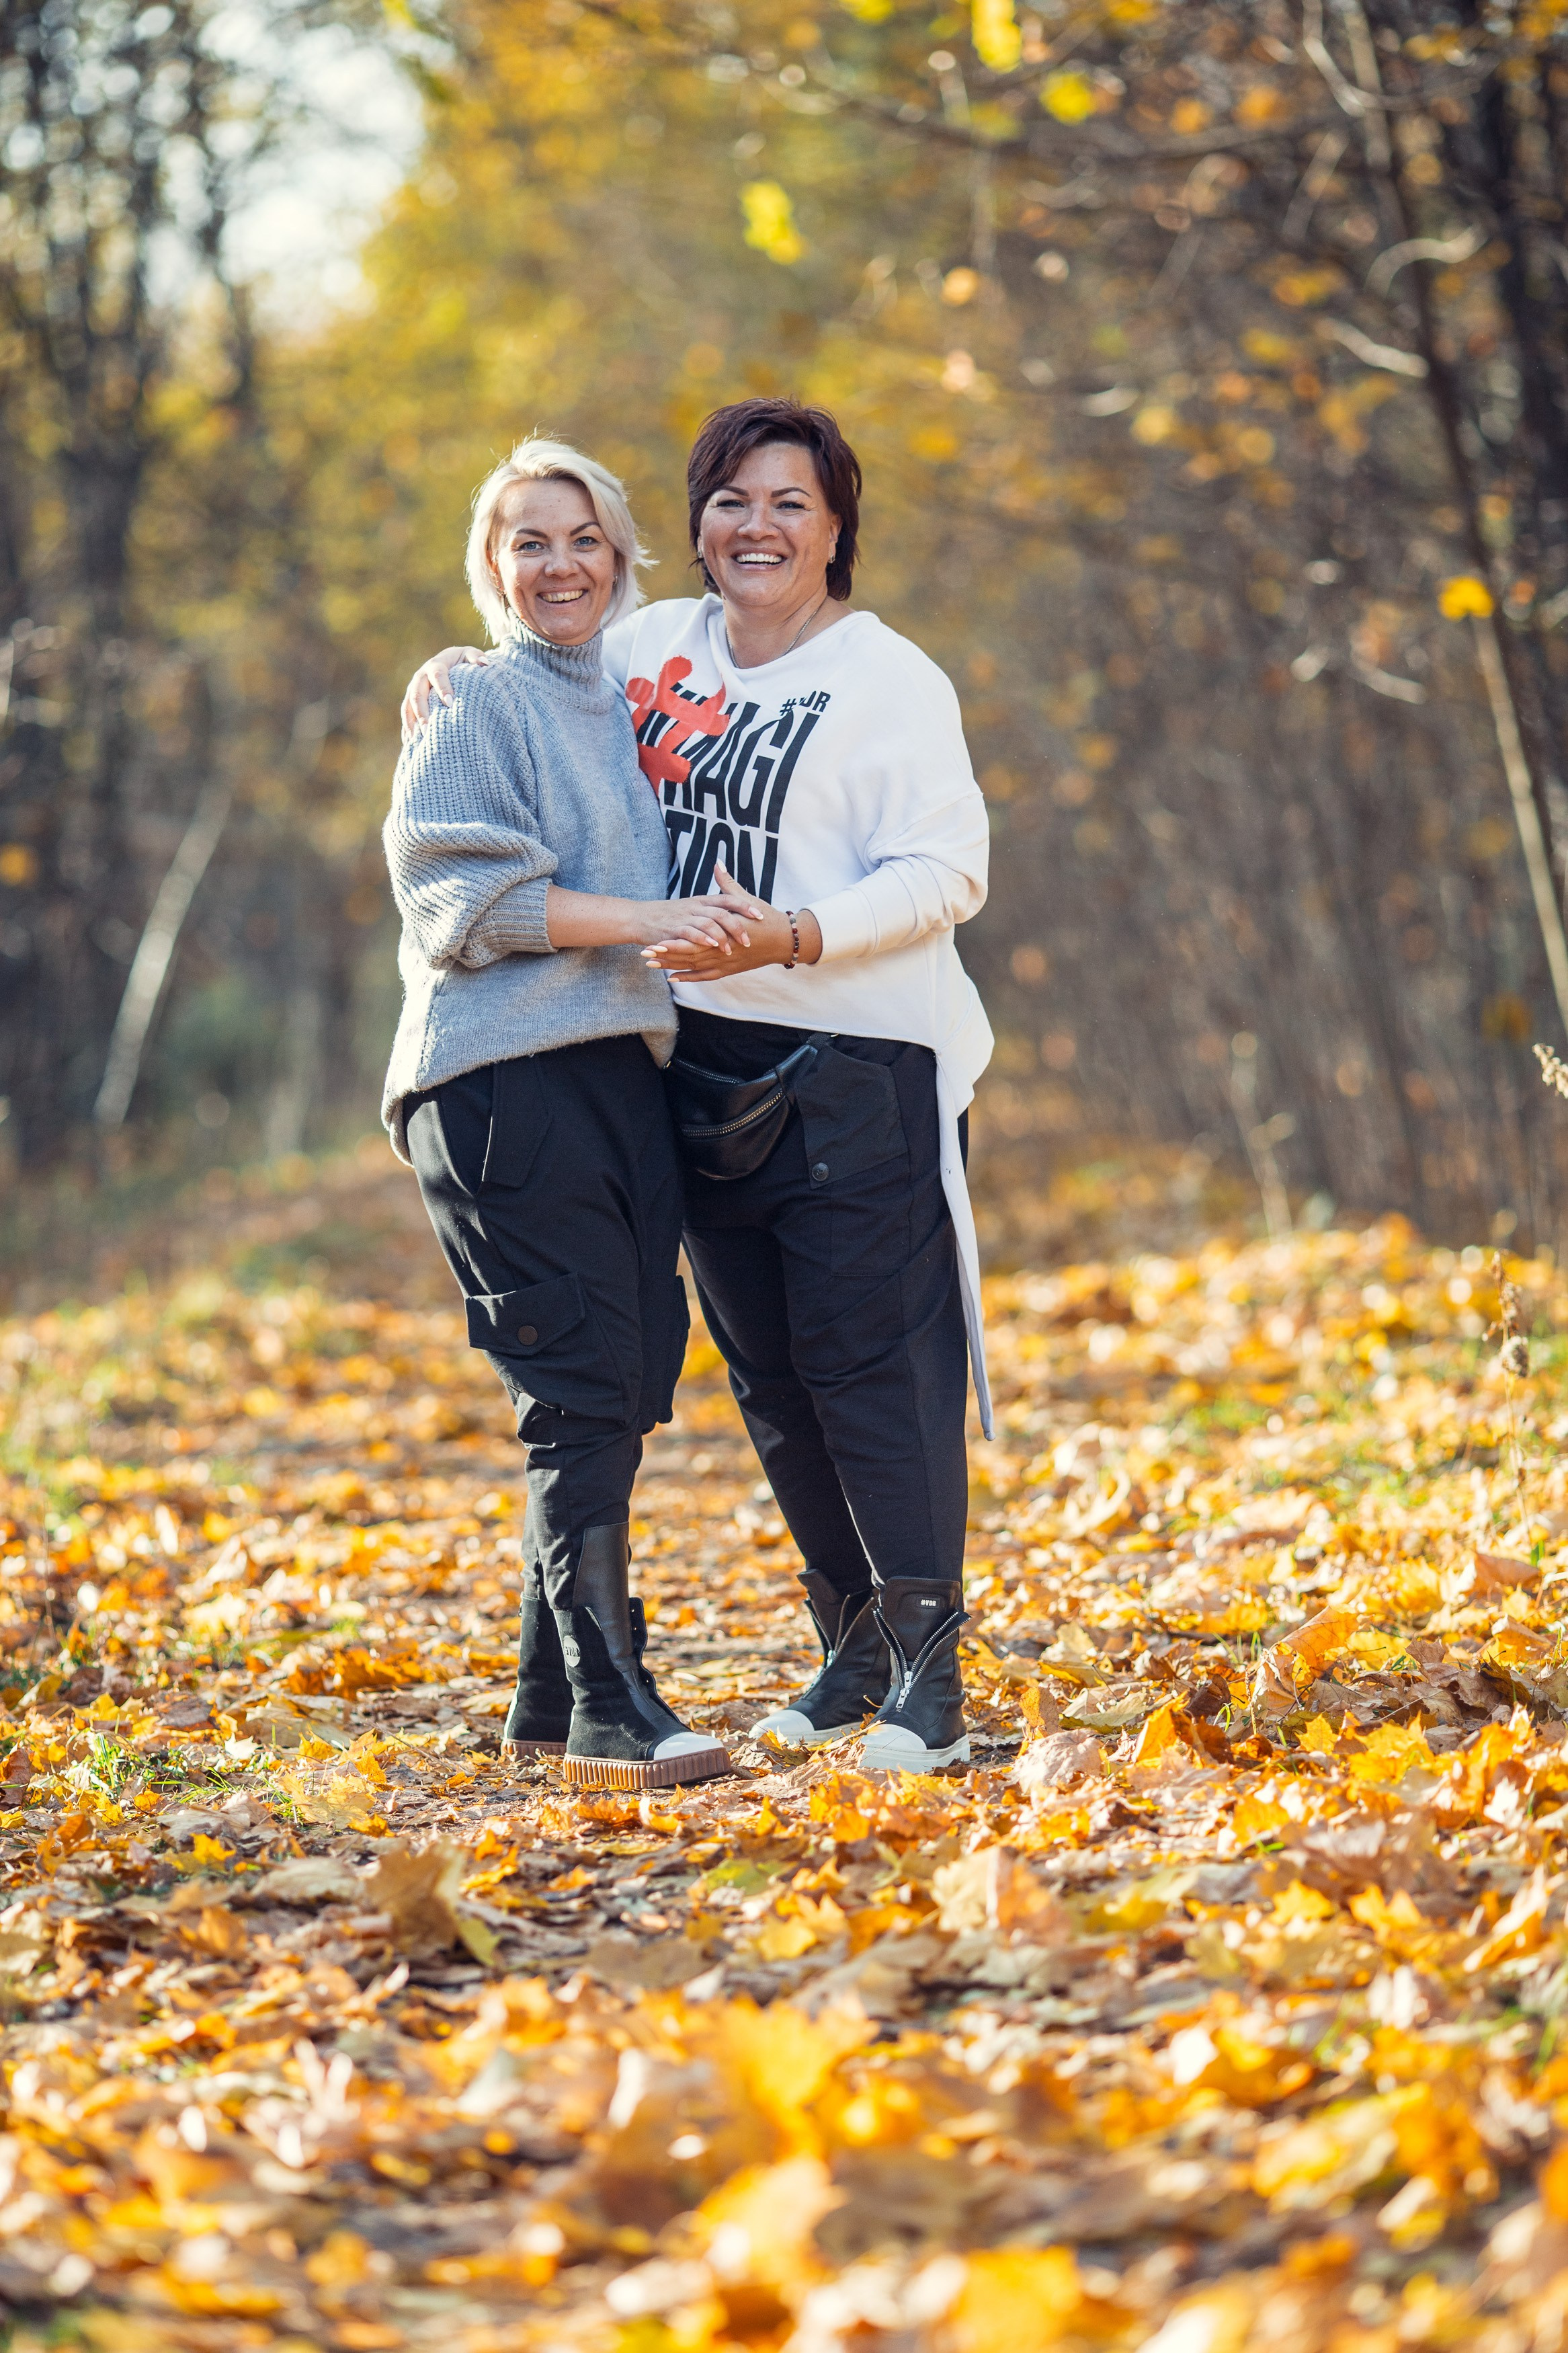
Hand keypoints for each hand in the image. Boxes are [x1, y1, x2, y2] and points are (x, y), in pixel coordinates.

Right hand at [400, 645, 488, 734]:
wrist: (447, 662)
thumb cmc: (462, 661)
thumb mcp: (470, 655)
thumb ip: (477, 657)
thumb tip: (486, 664)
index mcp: (435, 665)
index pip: (437, 675)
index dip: (442, 688)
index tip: (450, 704)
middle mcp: (420, 677)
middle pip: (417, 694)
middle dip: (423, 713)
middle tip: (429, 730)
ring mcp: (413, 689)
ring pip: (408, 706)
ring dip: (412, 723)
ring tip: (418, 740)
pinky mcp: (410, 701)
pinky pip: (406, 715)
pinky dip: (407, 728)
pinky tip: (411, 743)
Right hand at [641, 891, 760, 954]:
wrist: (640, 917)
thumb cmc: (669, 916)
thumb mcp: (691, 907)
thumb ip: (710, 908)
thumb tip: (732, 912)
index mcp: (702, 901)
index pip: (728, 899)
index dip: (745, 906)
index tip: (760, 915)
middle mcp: (695, 907)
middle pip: (722, 912)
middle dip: (737, 926)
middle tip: (749, 939)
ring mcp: (684, 917)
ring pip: (708, 922)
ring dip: (722, 936)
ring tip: (731, 949)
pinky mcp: (673, 929)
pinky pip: (691, 932)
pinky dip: (703, 938)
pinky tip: (712, 946)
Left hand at [642, 867, 819, 978]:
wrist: (784, 940)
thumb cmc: (766, 918)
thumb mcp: (745, 899)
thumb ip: (727, 883)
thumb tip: (717, 863)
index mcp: (723, 932)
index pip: (692, 939)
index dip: (671, 940)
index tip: (653, 937)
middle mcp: (722, 951)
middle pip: (687, 955)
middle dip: (665, 954)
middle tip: (644, 953)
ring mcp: (725, 963)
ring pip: (693, 967)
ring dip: (671, 965)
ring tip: (650, 964)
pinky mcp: (728, 970)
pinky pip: (704, 976)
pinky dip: (688, 977)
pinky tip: (672, 977)